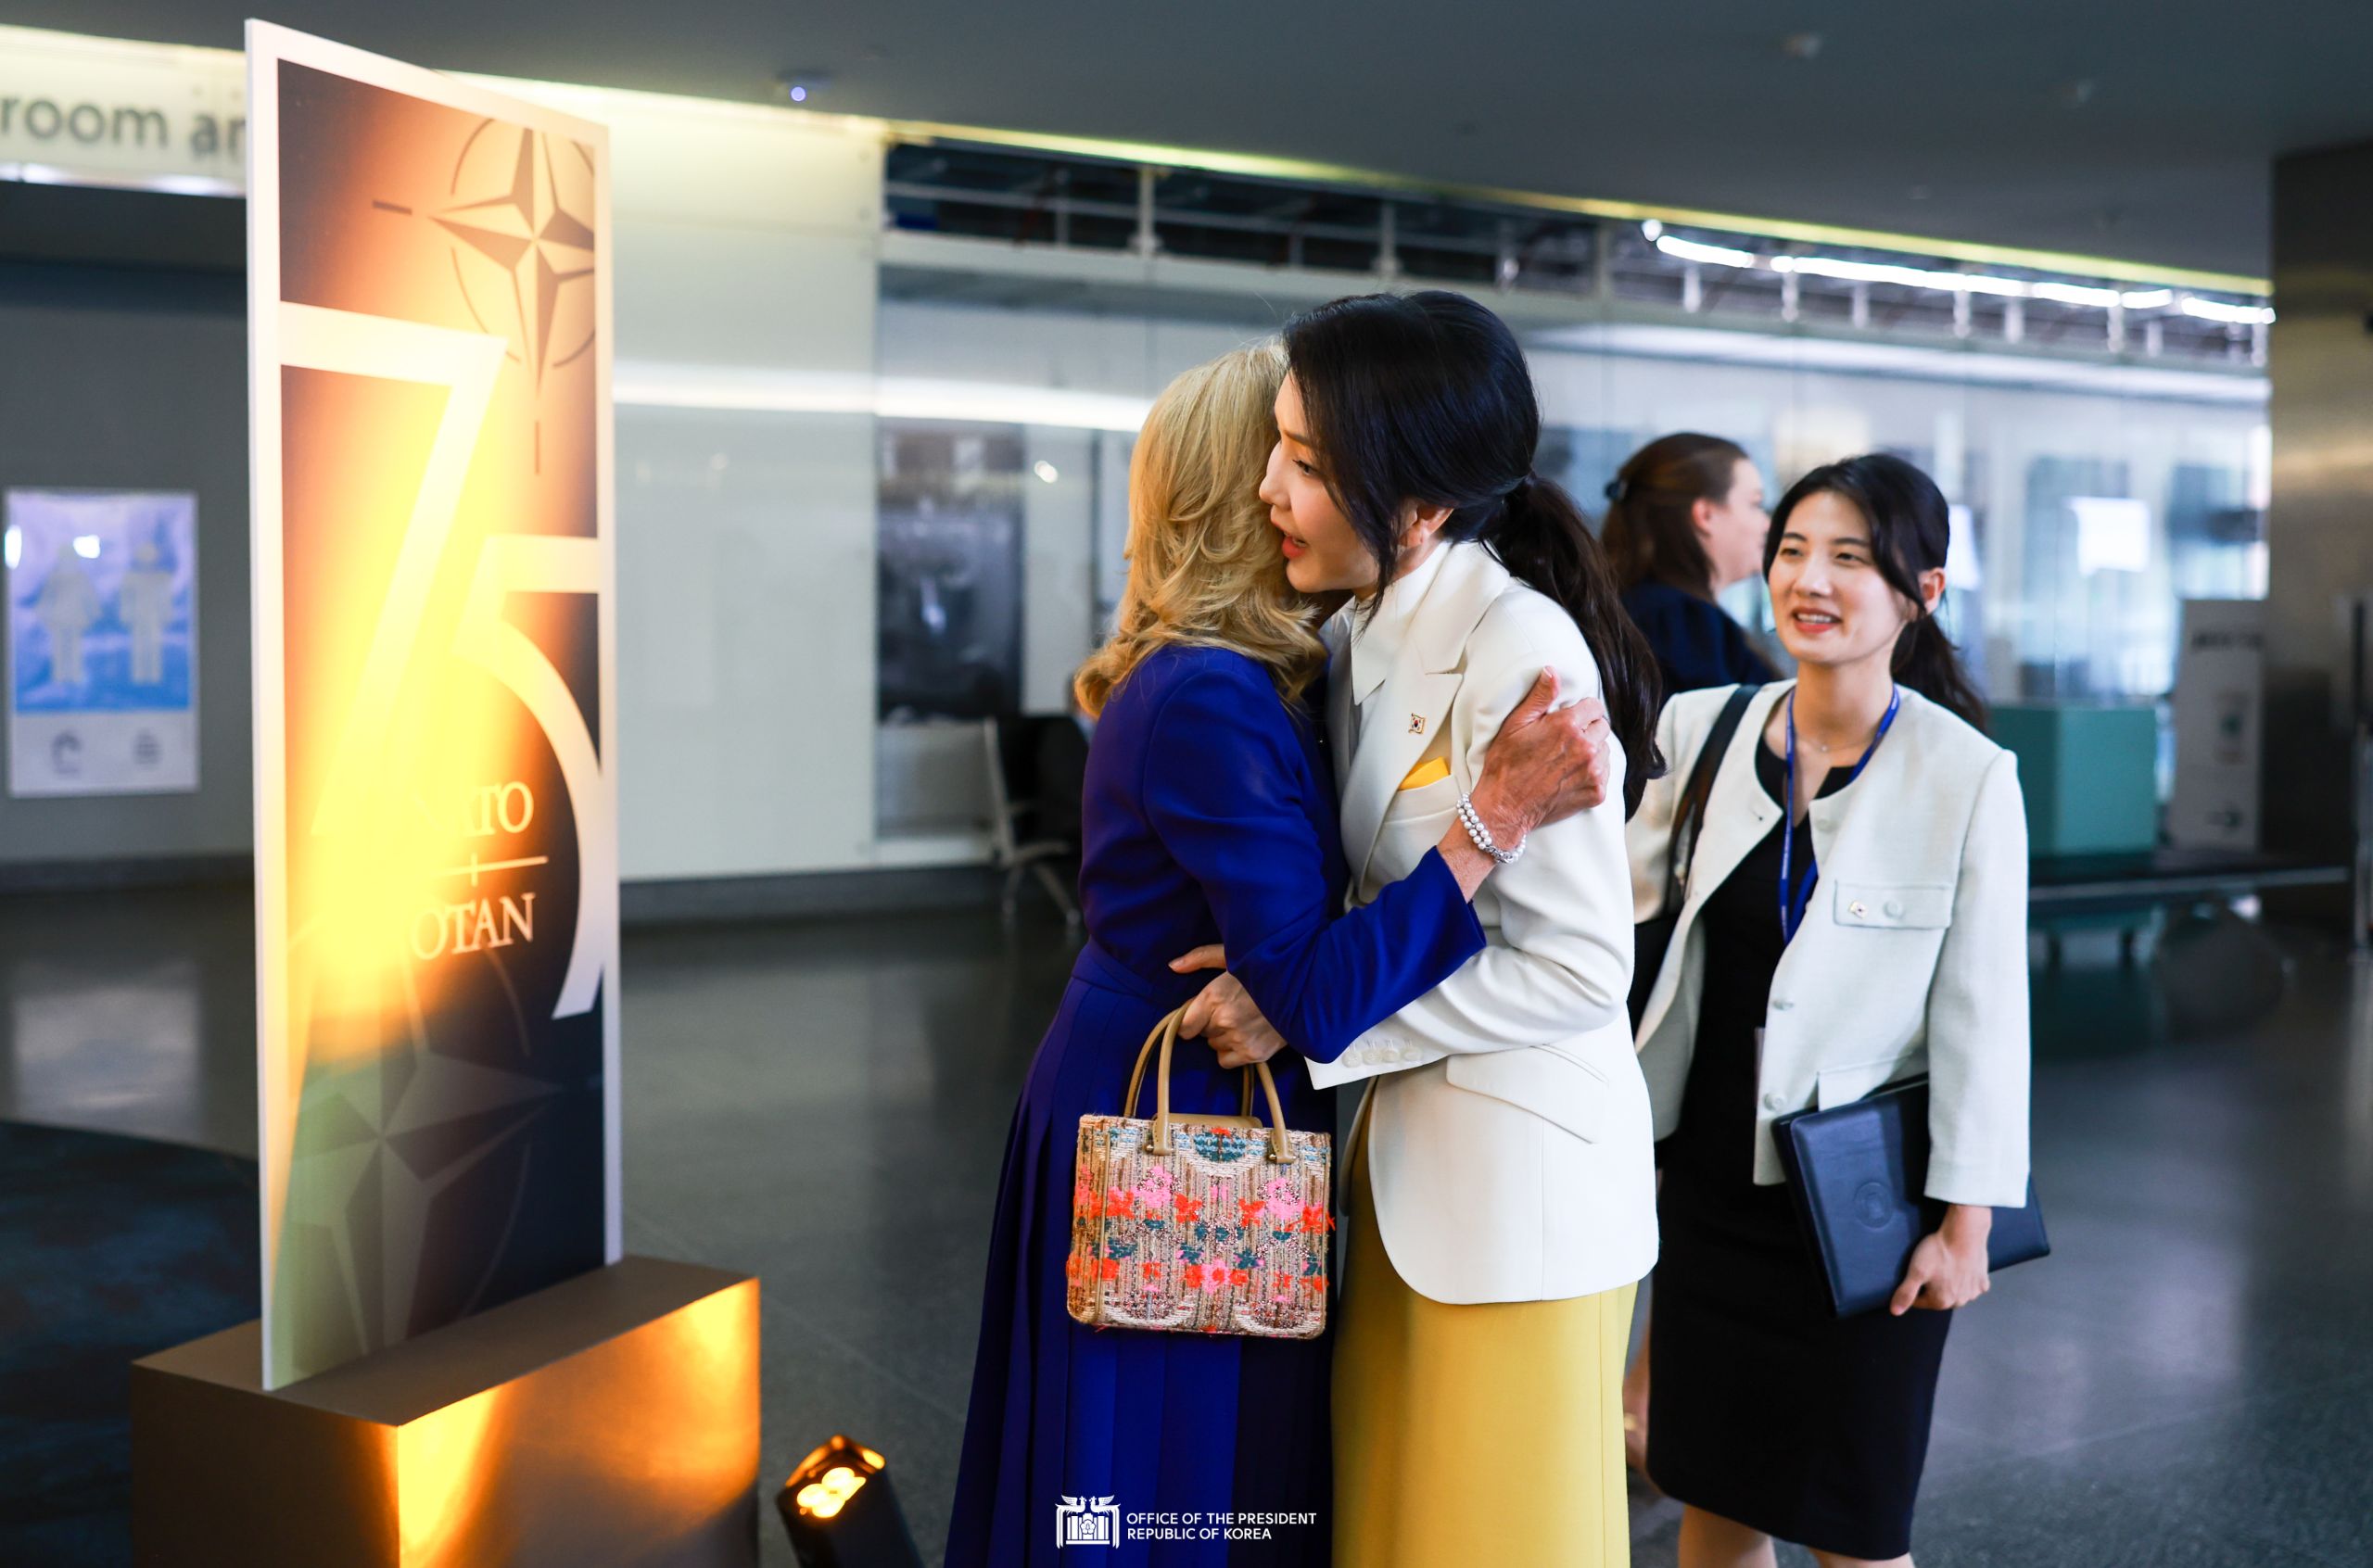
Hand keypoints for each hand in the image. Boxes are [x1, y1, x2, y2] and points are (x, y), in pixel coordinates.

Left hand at [1168, 948, 1288, 1069]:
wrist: (1305, 989)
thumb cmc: (1266, 970)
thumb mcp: (1232, 955)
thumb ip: (1200, 958)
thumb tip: (1173, 965)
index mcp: (1214, 996)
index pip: (1184, 1024)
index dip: (1190, 1019)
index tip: (1199, 1014)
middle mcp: (1223, 1021)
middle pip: (1202, 1033)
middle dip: (1211, 1022)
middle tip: (1231, 1009)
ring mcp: (1239, 1039)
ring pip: (1214, 1045)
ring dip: (1223, 1036)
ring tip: (1242, 1020)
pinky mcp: (1253, 1054)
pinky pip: (1226, 1060)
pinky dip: (1232, 1051)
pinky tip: (1246, 1035)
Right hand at [1468, 670, 1611, 845]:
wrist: (1505, 807)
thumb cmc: (1506, 764)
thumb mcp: (1515, 724)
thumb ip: (1540, 696)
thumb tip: (1552, 671)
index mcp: (1568, 726)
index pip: (1595, 707)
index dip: (1582, 710)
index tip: (1571, 718)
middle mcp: (1586, 747)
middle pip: (1603, 727)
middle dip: (1588, 730)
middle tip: (1567, 740)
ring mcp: (1593, 772)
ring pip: (1606, 750)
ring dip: (1592, 751)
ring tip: (1569, 759)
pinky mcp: (1596, 792)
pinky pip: (1606, 774)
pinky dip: (1594, 773)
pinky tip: (1573, 776)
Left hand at [1890, 1204, 1992, 1313]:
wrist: (1965, 1234)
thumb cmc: (1938, 1252)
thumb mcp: (1916, 1271)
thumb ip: (1906, 1293)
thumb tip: (1895, 1312)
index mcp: (1941, 1302)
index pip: (1918, 1301)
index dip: (1912, 1287)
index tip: (1913, 1273)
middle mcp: (1959, 1302)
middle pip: (1938, 1298)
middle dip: (1931, 1287)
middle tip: (1929, 1267)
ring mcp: (1973, 1293)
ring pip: (1955, 1292)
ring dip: (1949, 1284)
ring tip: (1944, 1266)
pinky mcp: (1983, 1282)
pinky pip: (1970, 1285)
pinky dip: (1965, 1279)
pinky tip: (1961, 1266)